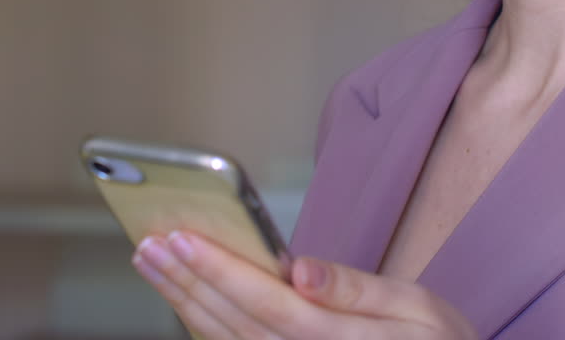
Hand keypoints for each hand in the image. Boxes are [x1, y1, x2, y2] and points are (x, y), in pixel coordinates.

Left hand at [133, 231, 478, 338]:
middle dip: (185, 281)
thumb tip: (300, 269)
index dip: (218, 270)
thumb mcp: (416, 308)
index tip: (179, 237)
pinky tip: (181, 299)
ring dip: (183, 301)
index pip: (265, 302)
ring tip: (152, 264)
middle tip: (147, 244)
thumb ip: (357, 288)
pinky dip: (201, 327)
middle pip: (232, 323)